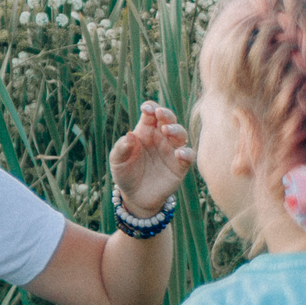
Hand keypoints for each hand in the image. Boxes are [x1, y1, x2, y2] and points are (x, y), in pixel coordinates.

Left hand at [109, 101, 191, 218]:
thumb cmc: (125, 173)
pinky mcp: (180, 166)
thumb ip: (121, 147)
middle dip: (166, 114)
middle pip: (168, 119)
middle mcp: (161, 137)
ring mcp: (172, 150)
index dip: (150, 107)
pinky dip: (186, 153)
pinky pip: (188, 155)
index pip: (151, 113)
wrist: (135, 197)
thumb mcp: (117, 160)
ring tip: (167, 130)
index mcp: (145, 130)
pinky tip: (178, 153)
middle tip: (159, 114)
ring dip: (176, 130)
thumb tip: (129, 135)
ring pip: (180, 134)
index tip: (145, 109)